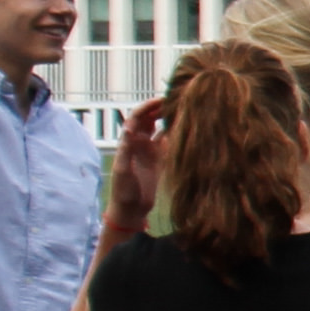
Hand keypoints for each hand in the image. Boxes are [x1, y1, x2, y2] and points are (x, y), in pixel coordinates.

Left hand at [105, 99, 170, 228]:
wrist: (131, 210)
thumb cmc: (123, 191)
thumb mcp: (123, 169)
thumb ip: (127, 149)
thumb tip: (129, 127)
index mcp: (128, 142)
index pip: (137, 117)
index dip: (148, 106)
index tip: (162, 100)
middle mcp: (139, 142)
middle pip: (149, 118)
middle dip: (160, 107)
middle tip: (177, 101)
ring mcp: (149, 150)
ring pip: (159, 128)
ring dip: (168, 118)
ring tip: (183, 110)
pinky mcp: (159, 159)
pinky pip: (167, 142)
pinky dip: (174, 134)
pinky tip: (186, 129)